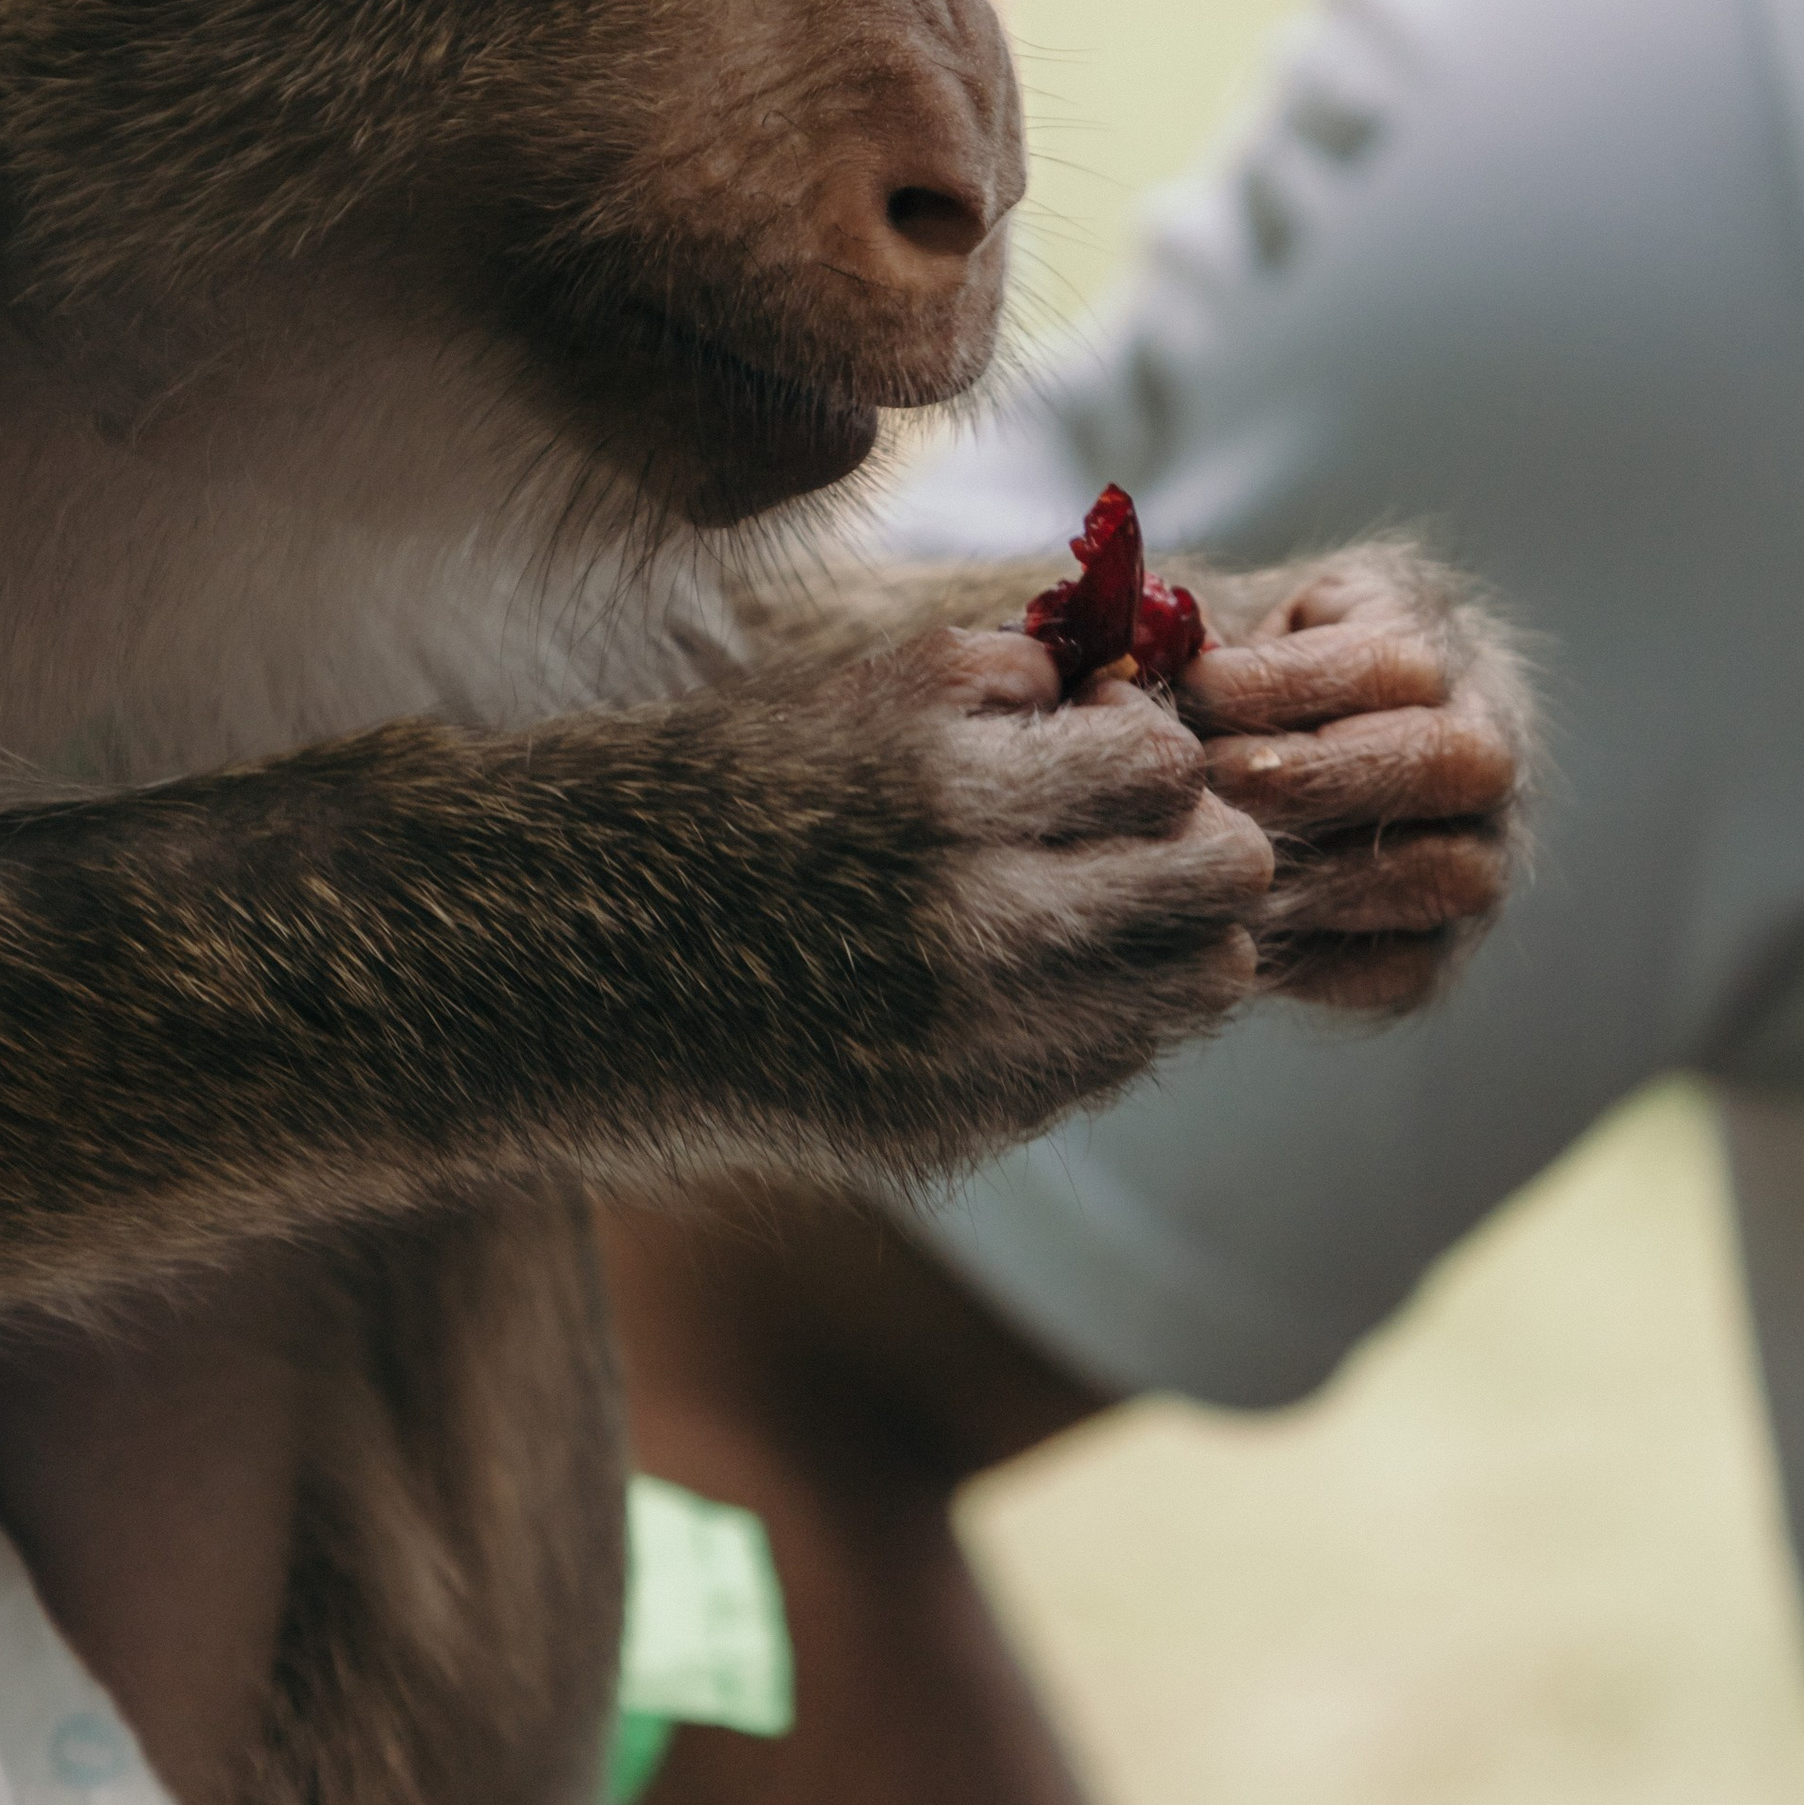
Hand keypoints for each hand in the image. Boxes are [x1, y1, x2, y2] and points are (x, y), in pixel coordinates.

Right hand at [775, 623, 1274, 1165]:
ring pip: (1196, 990)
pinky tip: (1015, 977)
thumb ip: (1009, 676)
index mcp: (941, 795)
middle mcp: (971, 931)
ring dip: (1167, 933)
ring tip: (1089, 902)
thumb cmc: (721, 799)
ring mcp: (968, 1050)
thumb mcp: (853, 694)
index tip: (1099, 741)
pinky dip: (1095, 1013)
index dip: (1148, 741)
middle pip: (1221, 884)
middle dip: (1197, 836)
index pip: (1166, 766)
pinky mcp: (953, 1128)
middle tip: (1137, 825)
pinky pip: (1110, 1064)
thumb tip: (1129, 692)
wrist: (583, 958)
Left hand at [1178, 545, 1528, 1013]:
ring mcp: (1483, 845)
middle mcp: (1486, 736)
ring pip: (1449, 872)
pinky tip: (1229, 928)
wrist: (1249, 758)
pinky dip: (1314, 959)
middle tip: (1207, 786)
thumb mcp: (1213, 619)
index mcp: (1428, 633)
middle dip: (1311, 779)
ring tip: (1211, 862)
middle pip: (1449, 762)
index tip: (1191, 690)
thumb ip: (1179, 635)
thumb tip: (1127, 666)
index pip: (1395, 661)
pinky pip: (1406, 965)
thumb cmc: (1218, 673)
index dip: (1285, 683)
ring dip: (1315, 875)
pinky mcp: (1444, 943)